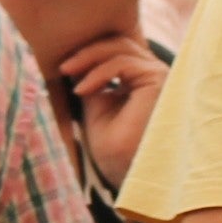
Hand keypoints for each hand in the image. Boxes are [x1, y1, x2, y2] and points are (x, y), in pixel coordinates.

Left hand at [61, 34, 169, 185]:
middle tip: (62, 66)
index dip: (88, 56)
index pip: (117, 53)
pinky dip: (97, 72)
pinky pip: (122, 62)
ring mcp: (159, 76)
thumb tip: (76, 62)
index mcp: (142, 82)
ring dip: (88, 58)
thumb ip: (93, 83)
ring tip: (66, 72)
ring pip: (120, 48)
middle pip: (119, 44)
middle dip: (86, 52)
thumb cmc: (116, 152)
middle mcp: (155, 75)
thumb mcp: (96, 109)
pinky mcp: (158, 80)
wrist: (130, 177)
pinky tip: (81, 90)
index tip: (63, 69)